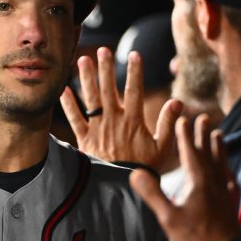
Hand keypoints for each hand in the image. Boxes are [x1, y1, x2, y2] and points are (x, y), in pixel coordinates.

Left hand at [60, 47, 181, 170]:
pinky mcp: (85, 140)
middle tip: (104, 50)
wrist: (121, 189)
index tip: (135, 54)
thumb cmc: (145, 169)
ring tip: (83, 60)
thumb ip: (169, 124)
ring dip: (87, 78)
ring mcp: (98, 129)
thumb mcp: (163, 148)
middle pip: (109, 89)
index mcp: (134, 121)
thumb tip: (177, 102)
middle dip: (106, 68)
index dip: (135, 72)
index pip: (135, 90)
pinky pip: (75, 119)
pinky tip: (64, 90)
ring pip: (90, 99)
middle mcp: (114, 121)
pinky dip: (69, 105)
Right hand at [130, 115, 240, 240]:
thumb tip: (136, 172)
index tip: (182, 120)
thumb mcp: (168, 217)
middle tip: (203, 118)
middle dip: (203, 135)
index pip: (190, 152)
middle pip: (208, 153)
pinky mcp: (232, 203)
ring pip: (222, 163)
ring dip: (219, 148)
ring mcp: (225, 192)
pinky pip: (231, 179)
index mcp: (198, 181)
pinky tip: (230, 173)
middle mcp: (214, 181)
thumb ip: (153, 193)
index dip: (185, 135)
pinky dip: (229, 170)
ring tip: (219, 135)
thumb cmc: (197, 237)